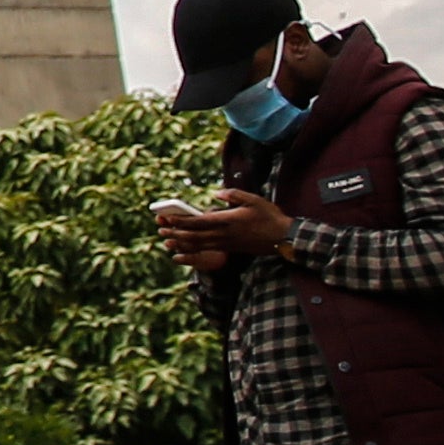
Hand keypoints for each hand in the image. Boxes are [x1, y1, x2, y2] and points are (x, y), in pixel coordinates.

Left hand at [157, 194, 291, 265]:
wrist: (283, 238)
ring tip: (166, 241)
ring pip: (199, 245)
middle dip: (175, 233)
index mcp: (227, 220)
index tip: (166, 218)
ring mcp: (226, 243)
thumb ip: (233, 195)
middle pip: (194, 236)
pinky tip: (184, 250)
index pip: (198, 222)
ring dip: (181, 243)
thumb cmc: (269, 216)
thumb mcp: (253, 200)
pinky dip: (193, 250)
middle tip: (160, 231)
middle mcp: (224, 234)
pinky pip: (207, 250)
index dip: (180, 221)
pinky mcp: (230, 249)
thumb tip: (215, 193)